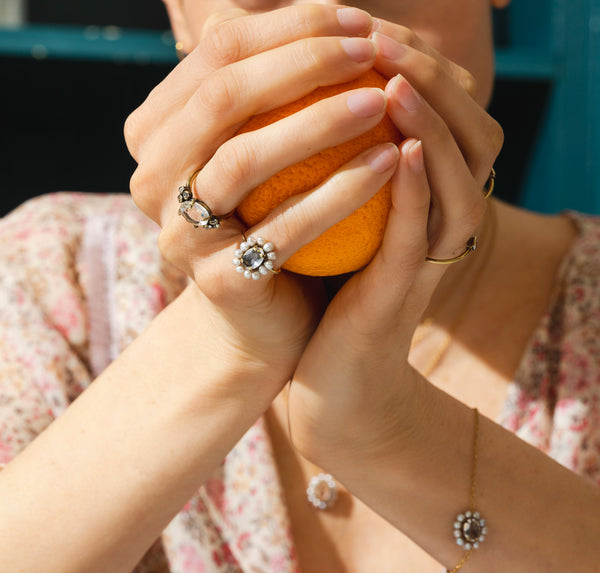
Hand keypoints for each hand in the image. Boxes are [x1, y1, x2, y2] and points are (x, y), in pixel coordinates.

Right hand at [124, 4, 402, 373]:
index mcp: (156, 133)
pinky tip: (389, 163)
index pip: (216, 54)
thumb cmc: (272, 218)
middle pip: (222, 98)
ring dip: (321, 121)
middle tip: (370, 51)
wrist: (264, 314)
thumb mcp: (266, 145)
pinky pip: (285, 227)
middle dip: (303, 63)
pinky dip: (341, 192)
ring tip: (382, 101)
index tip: (355, 21)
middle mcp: (151, 178)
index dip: (288, 27)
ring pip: (244, 158)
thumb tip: (319, 12)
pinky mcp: (217, 279)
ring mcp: (178, 233)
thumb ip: (273, 90)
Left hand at [286, 22, 502, 471]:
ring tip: (395, 79)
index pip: (445, 114)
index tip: (367, 27)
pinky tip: (400, 150)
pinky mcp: (405, 294)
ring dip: (432, 125)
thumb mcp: (332, 213)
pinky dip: (417, 191)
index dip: (417, 64)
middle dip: (431, 80)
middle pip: (469, 135)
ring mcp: (431, 259)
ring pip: (456, 180)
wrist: (332, 370)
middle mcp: (441, 223)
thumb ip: (331, 161)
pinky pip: (418, 234)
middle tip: (384, 38)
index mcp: (425, 200)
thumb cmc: (325, 283)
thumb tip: (292, 96)